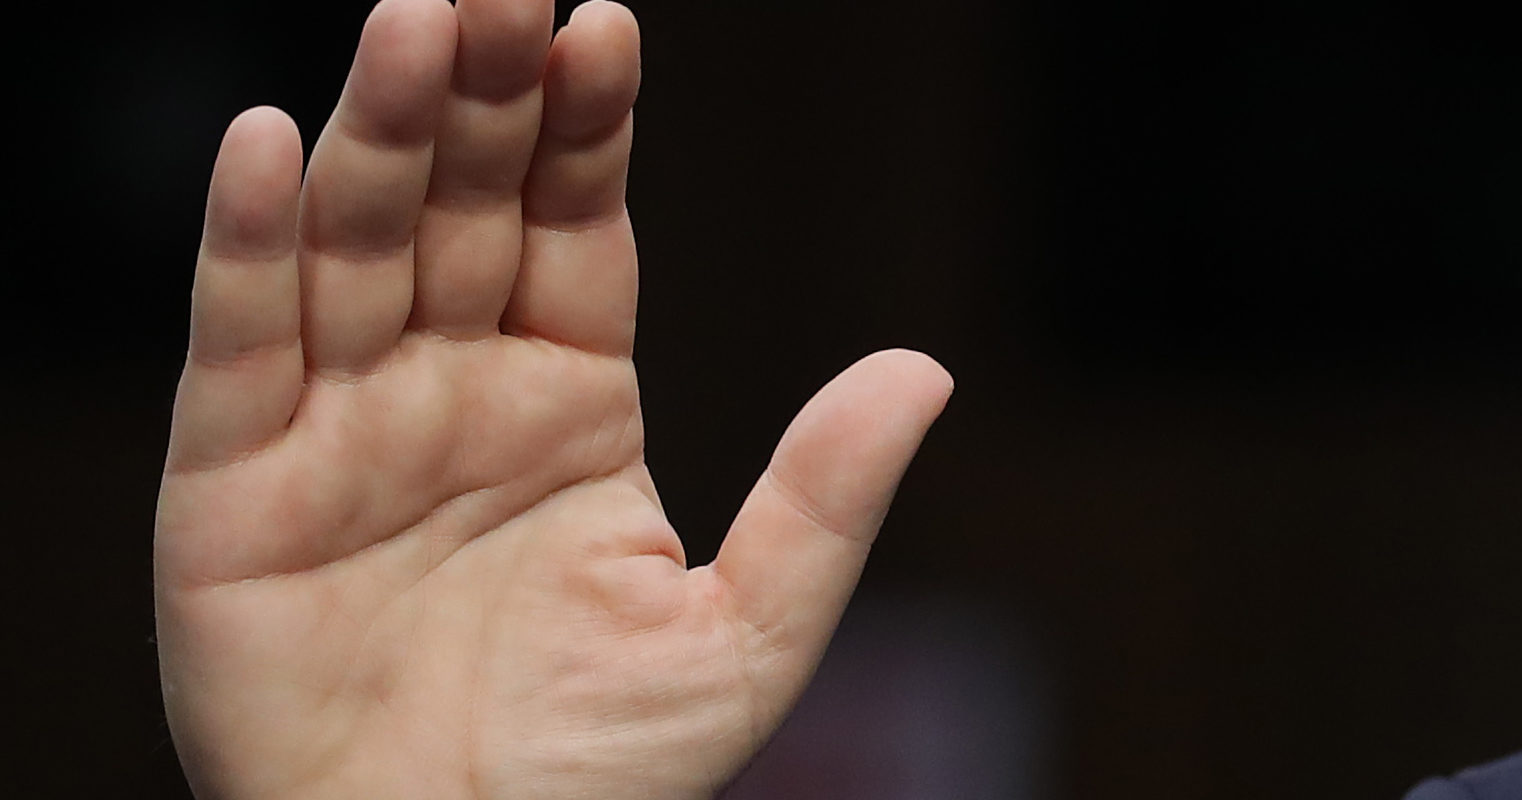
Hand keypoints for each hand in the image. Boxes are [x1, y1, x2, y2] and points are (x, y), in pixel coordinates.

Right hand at [150, 1, 952, 797]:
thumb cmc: (595, 780)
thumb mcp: (745, 638)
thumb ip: (828, 501)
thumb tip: (926, 371)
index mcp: (570, 405)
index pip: (574, 229)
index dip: (583, 128)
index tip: (602, 24)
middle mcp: (449, 393)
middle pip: (457, 208)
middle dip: (474, 93)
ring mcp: (339, 430)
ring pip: (352, 246)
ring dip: (372, 130)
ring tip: (409, 22)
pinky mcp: (233, 488)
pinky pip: (239, 344)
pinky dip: (245, 242)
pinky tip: (268, 145)